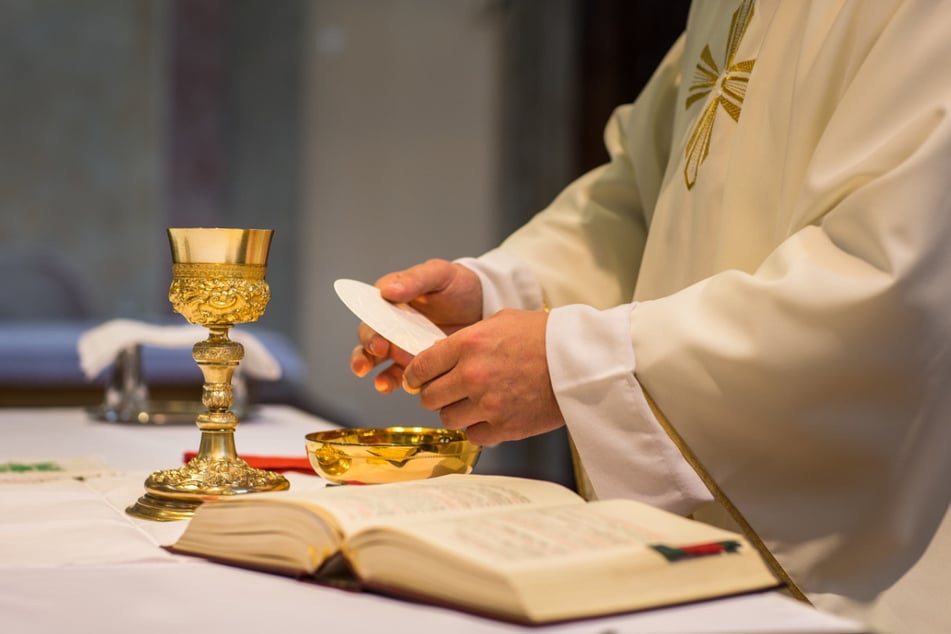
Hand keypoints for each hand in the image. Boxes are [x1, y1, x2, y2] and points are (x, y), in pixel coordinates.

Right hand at [349, 259, 482, 392]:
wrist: (484, 306)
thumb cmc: (459, 285)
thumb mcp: (439, 274)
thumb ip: (414, 279)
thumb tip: (386, 290)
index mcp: (391, 299)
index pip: (370, 312)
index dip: (370, 327)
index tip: (377, 340)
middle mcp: (390, 323)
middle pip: (369, 338)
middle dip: (366, 352)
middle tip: (378, 355)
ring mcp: (400, 344)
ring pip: (375, 359)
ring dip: (373, 371)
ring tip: (381, 383)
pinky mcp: (413, 362)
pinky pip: (396, 375)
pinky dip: (390, 382)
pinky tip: (391, 386)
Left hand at [402, 308, 565, 444]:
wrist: (580, 362)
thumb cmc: (544, 337)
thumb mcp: (501, 321)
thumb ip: (467, 337)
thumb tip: (441, 353)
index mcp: (468, 344)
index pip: (421, 366)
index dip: (415, 375)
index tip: (417, 379)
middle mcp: (473, 375)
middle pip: (429, 396)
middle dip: (434, 394)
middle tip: (446, 391)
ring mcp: (487, 404)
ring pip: (447, 418)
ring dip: (455, 412)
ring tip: (472, 403)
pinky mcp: (504, 427)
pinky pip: (472, 435)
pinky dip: (477, 427)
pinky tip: (489, 415)